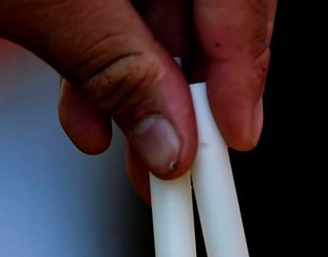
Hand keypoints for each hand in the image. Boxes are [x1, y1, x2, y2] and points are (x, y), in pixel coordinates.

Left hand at [0, 0, 274, 197]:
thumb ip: (110, 66)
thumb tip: (170, 144)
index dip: (243, 61)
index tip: (235, 134)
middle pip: (205, 7)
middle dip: (188, 94)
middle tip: (180, 168)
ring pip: (159, 17)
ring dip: (142, 92)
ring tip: (122, 155)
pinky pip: (116, 11)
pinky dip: (102, 65)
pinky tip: (84, 118)